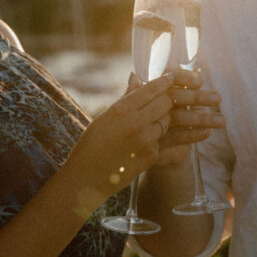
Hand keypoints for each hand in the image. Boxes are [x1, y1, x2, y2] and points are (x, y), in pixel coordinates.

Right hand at [66, 74, 173, 207]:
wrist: (87, 178)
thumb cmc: (92, 145)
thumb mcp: (105, 117)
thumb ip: (125, 98)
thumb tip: (137, 77)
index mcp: (121, 109)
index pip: (151, 88)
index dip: (164, 82)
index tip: (169, 79)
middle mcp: (135, 123)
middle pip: (165, 103)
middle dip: (165, 101)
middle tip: (160, 103)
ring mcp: (145, 140)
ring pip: (166, 121)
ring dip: (160, 121)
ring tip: (144, 127)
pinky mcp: (152, 155)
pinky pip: (160, 140)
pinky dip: (154, 140)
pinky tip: (138, 146)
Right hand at [154, 68, 224, 165]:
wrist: (135, 146)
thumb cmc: (156, 115)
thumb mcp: (163, 97)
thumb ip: (178, 86)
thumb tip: (197, 75)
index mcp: (147, 89)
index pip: (165, 79)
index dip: (183, 77)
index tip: (200, 82)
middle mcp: (145, 106)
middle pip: (173, 98)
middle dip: (197, 97)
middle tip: (218, 98)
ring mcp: (148, 127)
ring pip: (178, 118)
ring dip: (201, 118)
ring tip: (222, 121)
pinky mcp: (153, 146)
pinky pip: (175, 139)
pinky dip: (192, 135)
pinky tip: (207, 132)